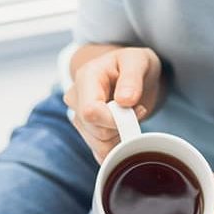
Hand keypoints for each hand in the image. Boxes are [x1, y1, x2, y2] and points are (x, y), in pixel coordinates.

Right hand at [62, 46, 162, 162]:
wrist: (129, 72)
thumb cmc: (133, 64)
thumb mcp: (138, 61)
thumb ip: (132, 78)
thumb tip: (125, 101)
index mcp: (86, 77)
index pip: (91, 112)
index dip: (115, 120)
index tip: (137, 110)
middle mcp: (76, 98)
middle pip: (95, 131)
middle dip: (122, 127)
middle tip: (137, 110)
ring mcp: (78, 117)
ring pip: (98, 145)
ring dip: (121, 137)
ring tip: (130, 116)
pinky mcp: (86, 132)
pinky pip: (100, 152)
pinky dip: (117, 146)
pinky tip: (124, 129)